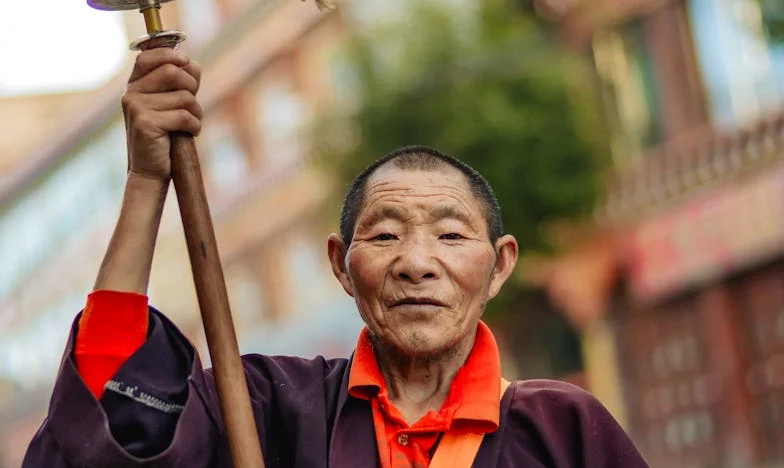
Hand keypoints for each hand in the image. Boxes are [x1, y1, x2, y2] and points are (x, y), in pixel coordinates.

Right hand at [122, 48, 202, 181]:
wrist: (149, 171)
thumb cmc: (164, 137)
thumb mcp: (168, 105)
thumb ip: (177, 83)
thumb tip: (191, 63)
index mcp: (134, 86)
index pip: (149, 56)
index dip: (171, 55)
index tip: (186, 63)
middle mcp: (131, 94)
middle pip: (172, 72)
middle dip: (192, 87)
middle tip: (192, 105)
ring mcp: (136, 108)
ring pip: (183, 97)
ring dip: (196, 112)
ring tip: (191, 124)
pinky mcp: (146, 123)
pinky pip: (184, 116)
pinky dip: (194, 125)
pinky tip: (190, 133)